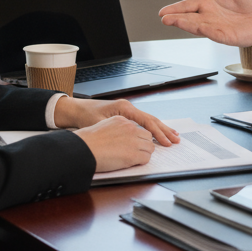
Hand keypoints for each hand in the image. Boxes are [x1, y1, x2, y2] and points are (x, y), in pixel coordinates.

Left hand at [53, 97, 180, 146]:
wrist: (76, 109)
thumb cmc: (86, 116)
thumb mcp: (100, 124)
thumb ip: (116, 131)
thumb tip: (132, 140)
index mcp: (125, 108)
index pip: (147, 121)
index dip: (158, 133)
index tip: (166, 142)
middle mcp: (128, 108)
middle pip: (151, 120)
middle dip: (165, 130)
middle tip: (176, 140)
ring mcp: (127, 111)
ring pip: (148, 120)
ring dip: (161, 129)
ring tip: (173, 136)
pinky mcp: (125, 115)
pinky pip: (142, 122)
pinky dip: (152, 128)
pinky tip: (157, 133)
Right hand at [72, 116, 157, 172]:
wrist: (84, 149)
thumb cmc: (88, 141)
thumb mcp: (103, 126)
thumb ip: (115, 130)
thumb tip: (121, 138)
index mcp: (122, 120)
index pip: (138, 127)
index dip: (138, 137)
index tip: (137, 142)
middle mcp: (130, 128)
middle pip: (147, 136)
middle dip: (144, 144)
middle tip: (138, 151)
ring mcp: (133, 141)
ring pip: (149, 147)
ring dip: (144, 153)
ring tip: (135, 158)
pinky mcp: (134, 154)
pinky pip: (146, 158)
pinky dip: (142, 161)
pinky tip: (133, 163)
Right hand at [158, 0, 251, 49]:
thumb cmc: (248, 1)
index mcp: (207, 3)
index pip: (188, 5)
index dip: (175, 8)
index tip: (162, 12)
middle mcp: (208, 16)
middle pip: (188, 17)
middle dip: (176, 18)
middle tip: (164, 18)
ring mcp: (216, 27)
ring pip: (197, 26)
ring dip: (185, 24)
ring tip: (172, 21)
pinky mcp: (225, 36)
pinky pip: (213, 33)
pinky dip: (204, 30)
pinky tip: (197, 27)